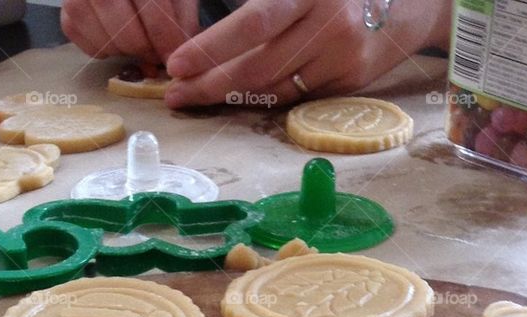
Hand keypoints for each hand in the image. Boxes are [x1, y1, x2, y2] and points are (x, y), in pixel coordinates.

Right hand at [61, 0, 199, 62]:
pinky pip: (88, 46)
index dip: (164, 37)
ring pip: (106, 41)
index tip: (174, 58)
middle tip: (155, 55)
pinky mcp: (67, 13)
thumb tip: (181, 54)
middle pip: (125, 30)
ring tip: (137, 43)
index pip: (150, 4)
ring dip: (127, 51)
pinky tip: (116, 38)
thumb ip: (181, 16)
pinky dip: (106, 50)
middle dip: (145, 49)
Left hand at [165, 0, 450, 107]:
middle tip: (176, 93)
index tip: (177, 63)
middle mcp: (330, 25)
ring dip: (230, 96)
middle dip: (211, 83)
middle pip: (259, 67)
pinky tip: (236, 96)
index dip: (213, 46)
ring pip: (274, 89)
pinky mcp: (350, 85)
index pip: (255, 22)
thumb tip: (226, 25)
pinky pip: (296, 96)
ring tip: (196, 95)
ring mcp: (342, 60)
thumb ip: (269, 0)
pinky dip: (262, 97)